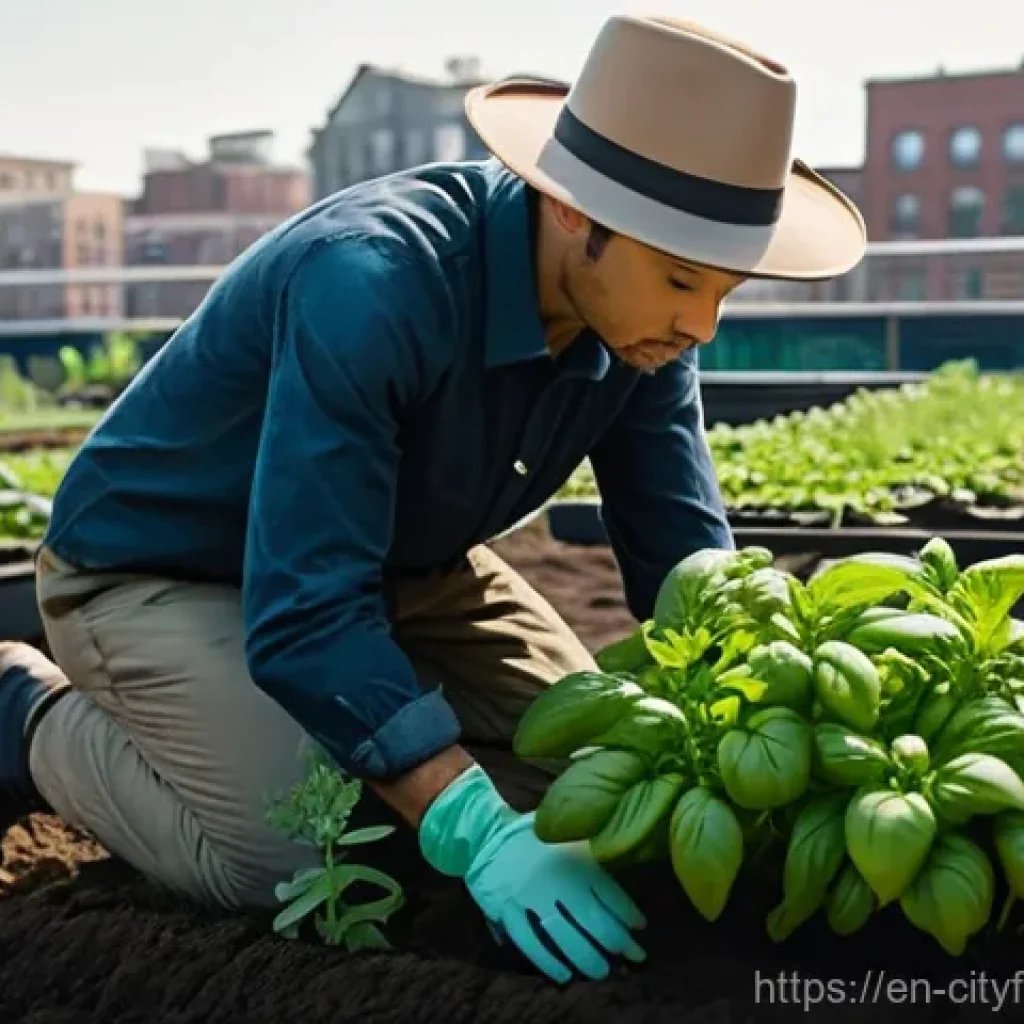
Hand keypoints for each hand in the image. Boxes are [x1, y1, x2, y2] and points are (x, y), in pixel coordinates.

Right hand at [418, 764, 646, 983]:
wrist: (487, 833)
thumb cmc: (534, 836)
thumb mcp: (568, 837)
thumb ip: (592, 860)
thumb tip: (618, 890)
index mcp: (572, 856)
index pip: (607, 890)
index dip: (627, 912)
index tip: (640, 928)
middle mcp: (554, 877)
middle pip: (590, 917)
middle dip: (615, 942)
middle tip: (632, 958)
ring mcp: (529, 895)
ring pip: (562, 933)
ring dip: (585, 956)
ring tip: (602, 972)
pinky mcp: (507, 908)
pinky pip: (529, 940)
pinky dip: (547, 961)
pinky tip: (563, 975)